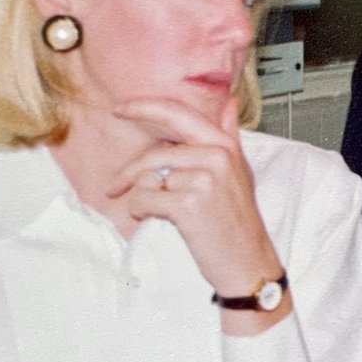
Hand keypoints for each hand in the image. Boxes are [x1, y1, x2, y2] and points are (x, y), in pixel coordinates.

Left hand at [107, 96, 289, 327]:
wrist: (248, 260)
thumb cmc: (239, 219)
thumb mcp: (241, 170)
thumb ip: (229, 134)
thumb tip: (228, 101)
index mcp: (224, 145)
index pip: (178, 113)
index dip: (144, 107)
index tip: (121, 110)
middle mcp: (217, 156)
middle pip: (154, 153)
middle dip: (128, 171)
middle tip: (114, 185)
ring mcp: (204, 179)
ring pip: (146, 179)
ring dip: (139, 198)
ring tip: (153, 212)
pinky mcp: (189, 203)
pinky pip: (143, 199)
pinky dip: (141, 211)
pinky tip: (156, 219)